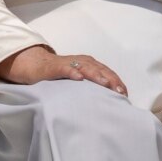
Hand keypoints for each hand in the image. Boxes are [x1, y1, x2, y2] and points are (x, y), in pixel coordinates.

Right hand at [0, 45, 127, 95]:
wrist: (36, 65)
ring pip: (86, 68)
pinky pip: (66, 69)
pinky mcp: (56, 67)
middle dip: (111, 80)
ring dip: (96, 75)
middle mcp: (83, 61)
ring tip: (105, 84)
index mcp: (90, 64)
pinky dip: (73, 72)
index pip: (107, 73)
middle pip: (100, 70)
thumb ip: (91, 85)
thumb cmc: (60, 74)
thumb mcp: (79, 79)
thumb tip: (107, 98)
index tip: (124, 93)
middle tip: (119, 91)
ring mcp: (70, 63)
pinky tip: (79, 78)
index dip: (116, 82)